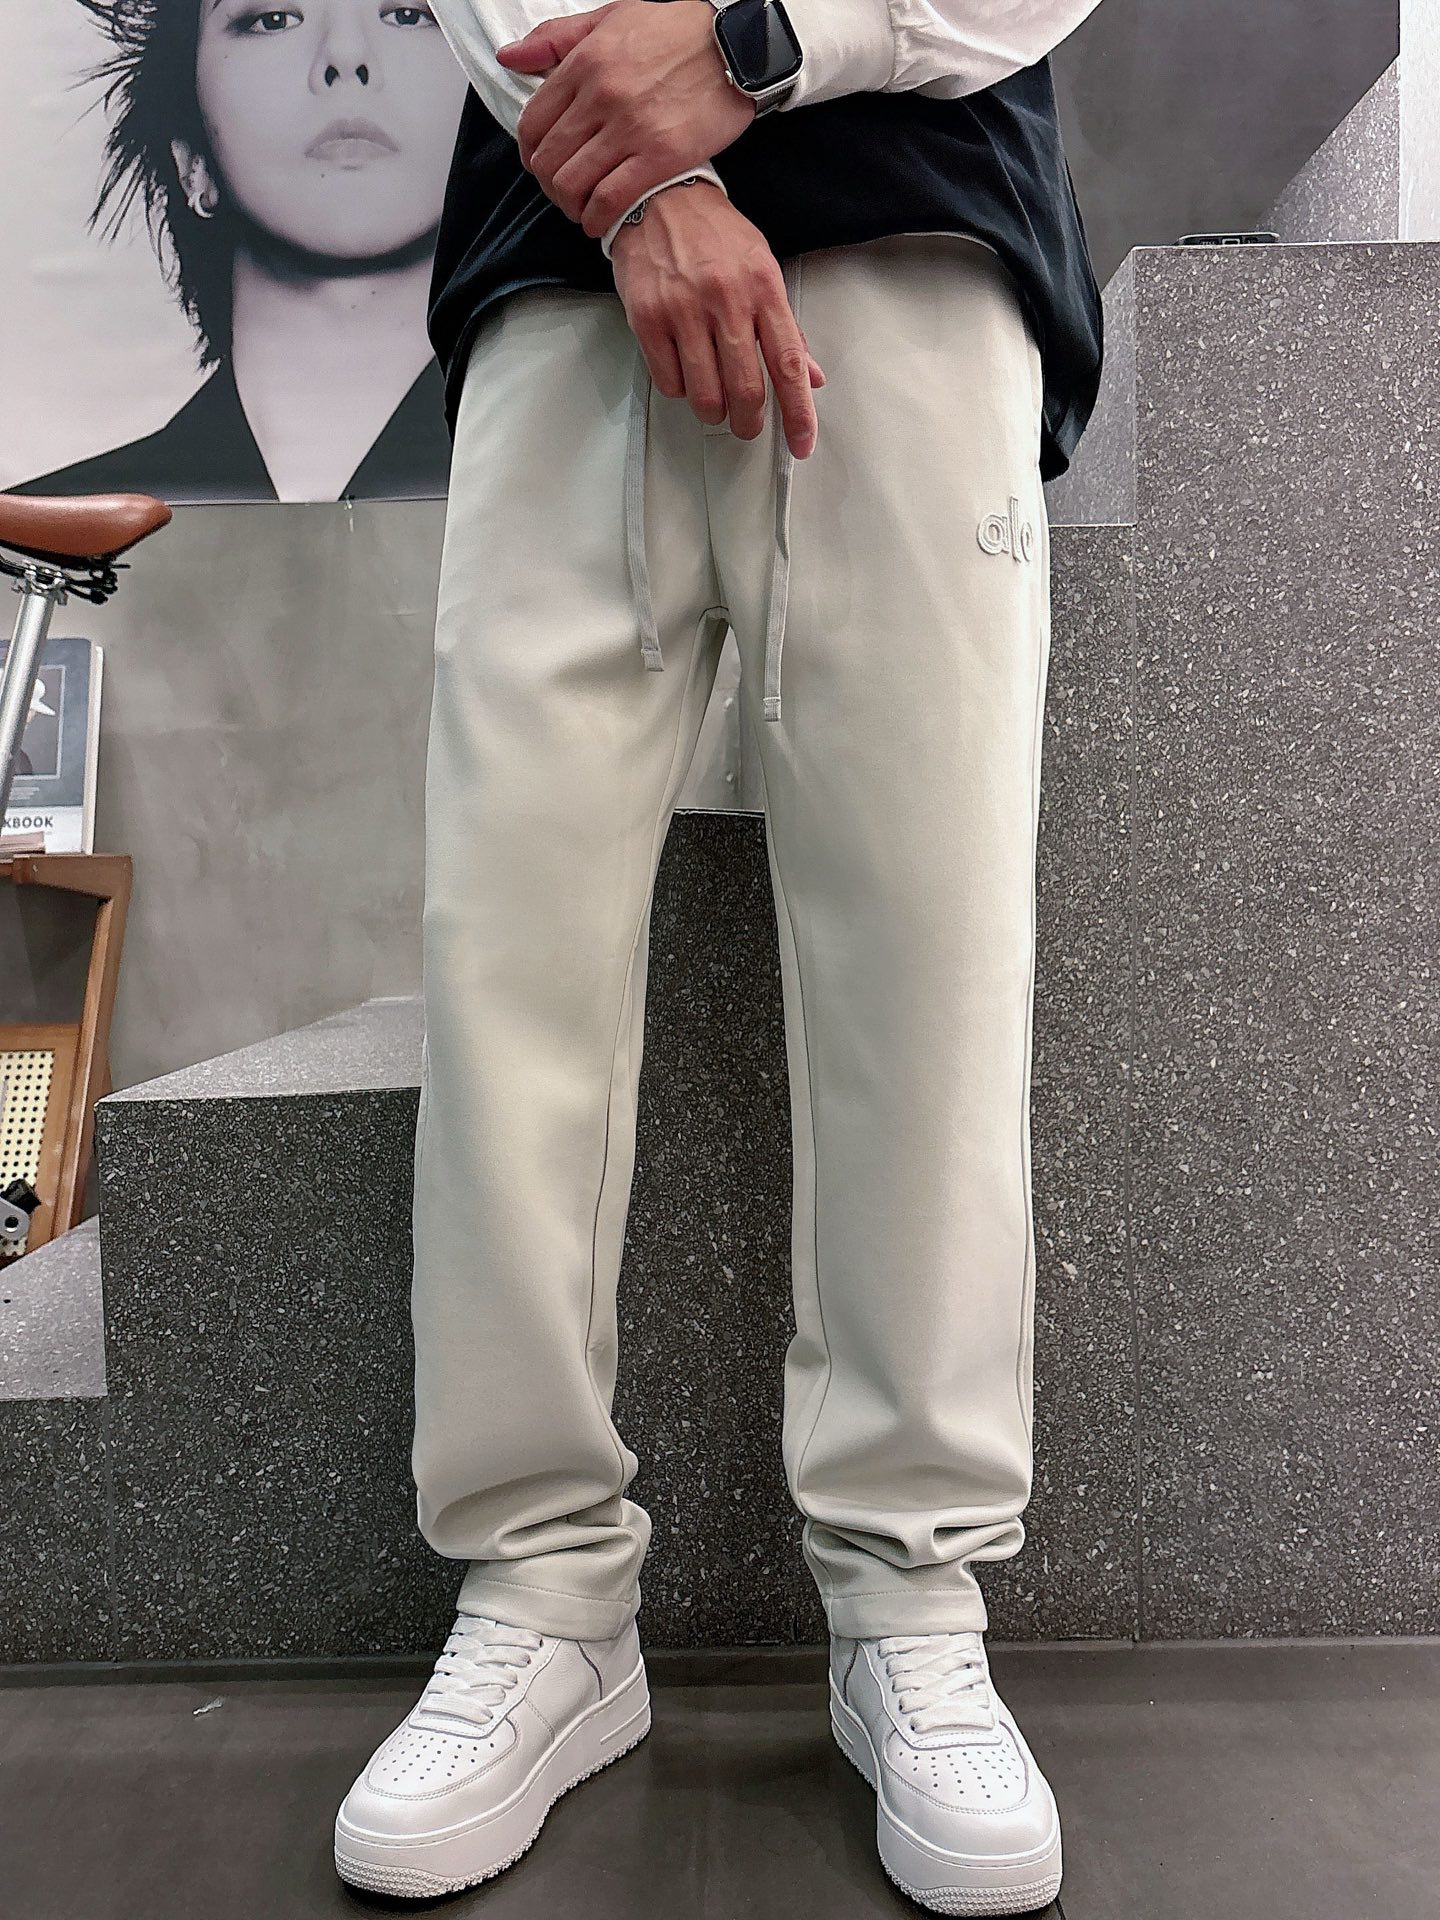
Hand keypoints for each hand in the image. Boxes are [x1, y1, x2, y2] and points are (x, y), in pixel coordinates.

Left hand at [498, 0, 754, 239]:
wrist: (739, 45)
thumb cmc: (677, 30)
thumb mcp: (612, 17)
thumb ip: (557, 39)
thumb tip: (509, 57)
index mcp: (585, 62)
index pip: (533, 123)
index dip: (529, 153)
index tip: (541, 165)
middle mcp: (601, 96)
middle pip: (549, 160)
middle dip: (549, 186)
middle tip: (563, 193)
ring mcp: (630, 128)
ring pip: (573, 184)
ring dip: (570, 207)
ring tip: (581, 209)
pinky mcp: (660, 156)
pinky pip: (611, 199)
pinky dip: (597, 218)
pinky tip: (599, 222)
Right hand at [611, 182, 824, 458]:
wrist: (657, 198)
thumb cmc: (713, 235)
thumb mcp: (762, 268)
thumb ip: (787, 327)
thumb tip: (812, 377)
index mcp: (764, 288)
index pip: (788, 365)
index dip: (798, 413)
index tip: (801, 444)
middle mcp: (727, 300)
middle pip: (746, 389)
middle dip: (749, 422)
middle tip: (746, 426)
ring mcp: (684, 310)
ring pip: (705, 394)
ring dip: (713, 411)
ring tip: (714, 401)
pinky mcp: (648, 319)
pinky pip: (670, 381)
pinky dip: (680, 389)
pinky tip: (684, 371)